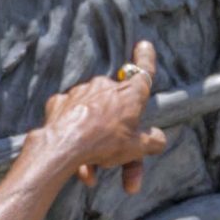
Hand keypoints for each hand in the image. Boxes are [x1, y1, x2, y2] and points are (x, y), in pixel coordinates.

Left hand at [26, 41, 168, 195]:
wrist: (63, 145)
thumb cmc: (104, 143)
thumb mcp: (137, 148)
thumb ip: (153, 142)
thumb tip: (159, 139)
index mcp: (129, 93)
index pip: (143, 71)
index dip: (146, 58)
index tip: (144, 44)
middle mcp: (105, 86)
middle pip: (117, 112)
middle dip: (119, 140)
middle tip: (123, 174)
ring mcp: (81, 93)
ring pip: (94, 120)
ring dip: (96, 145)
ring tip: (91, 174)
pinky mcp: (60, 103)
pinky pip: (73, 121)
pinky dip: (76, 139)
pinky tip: (76, 161)